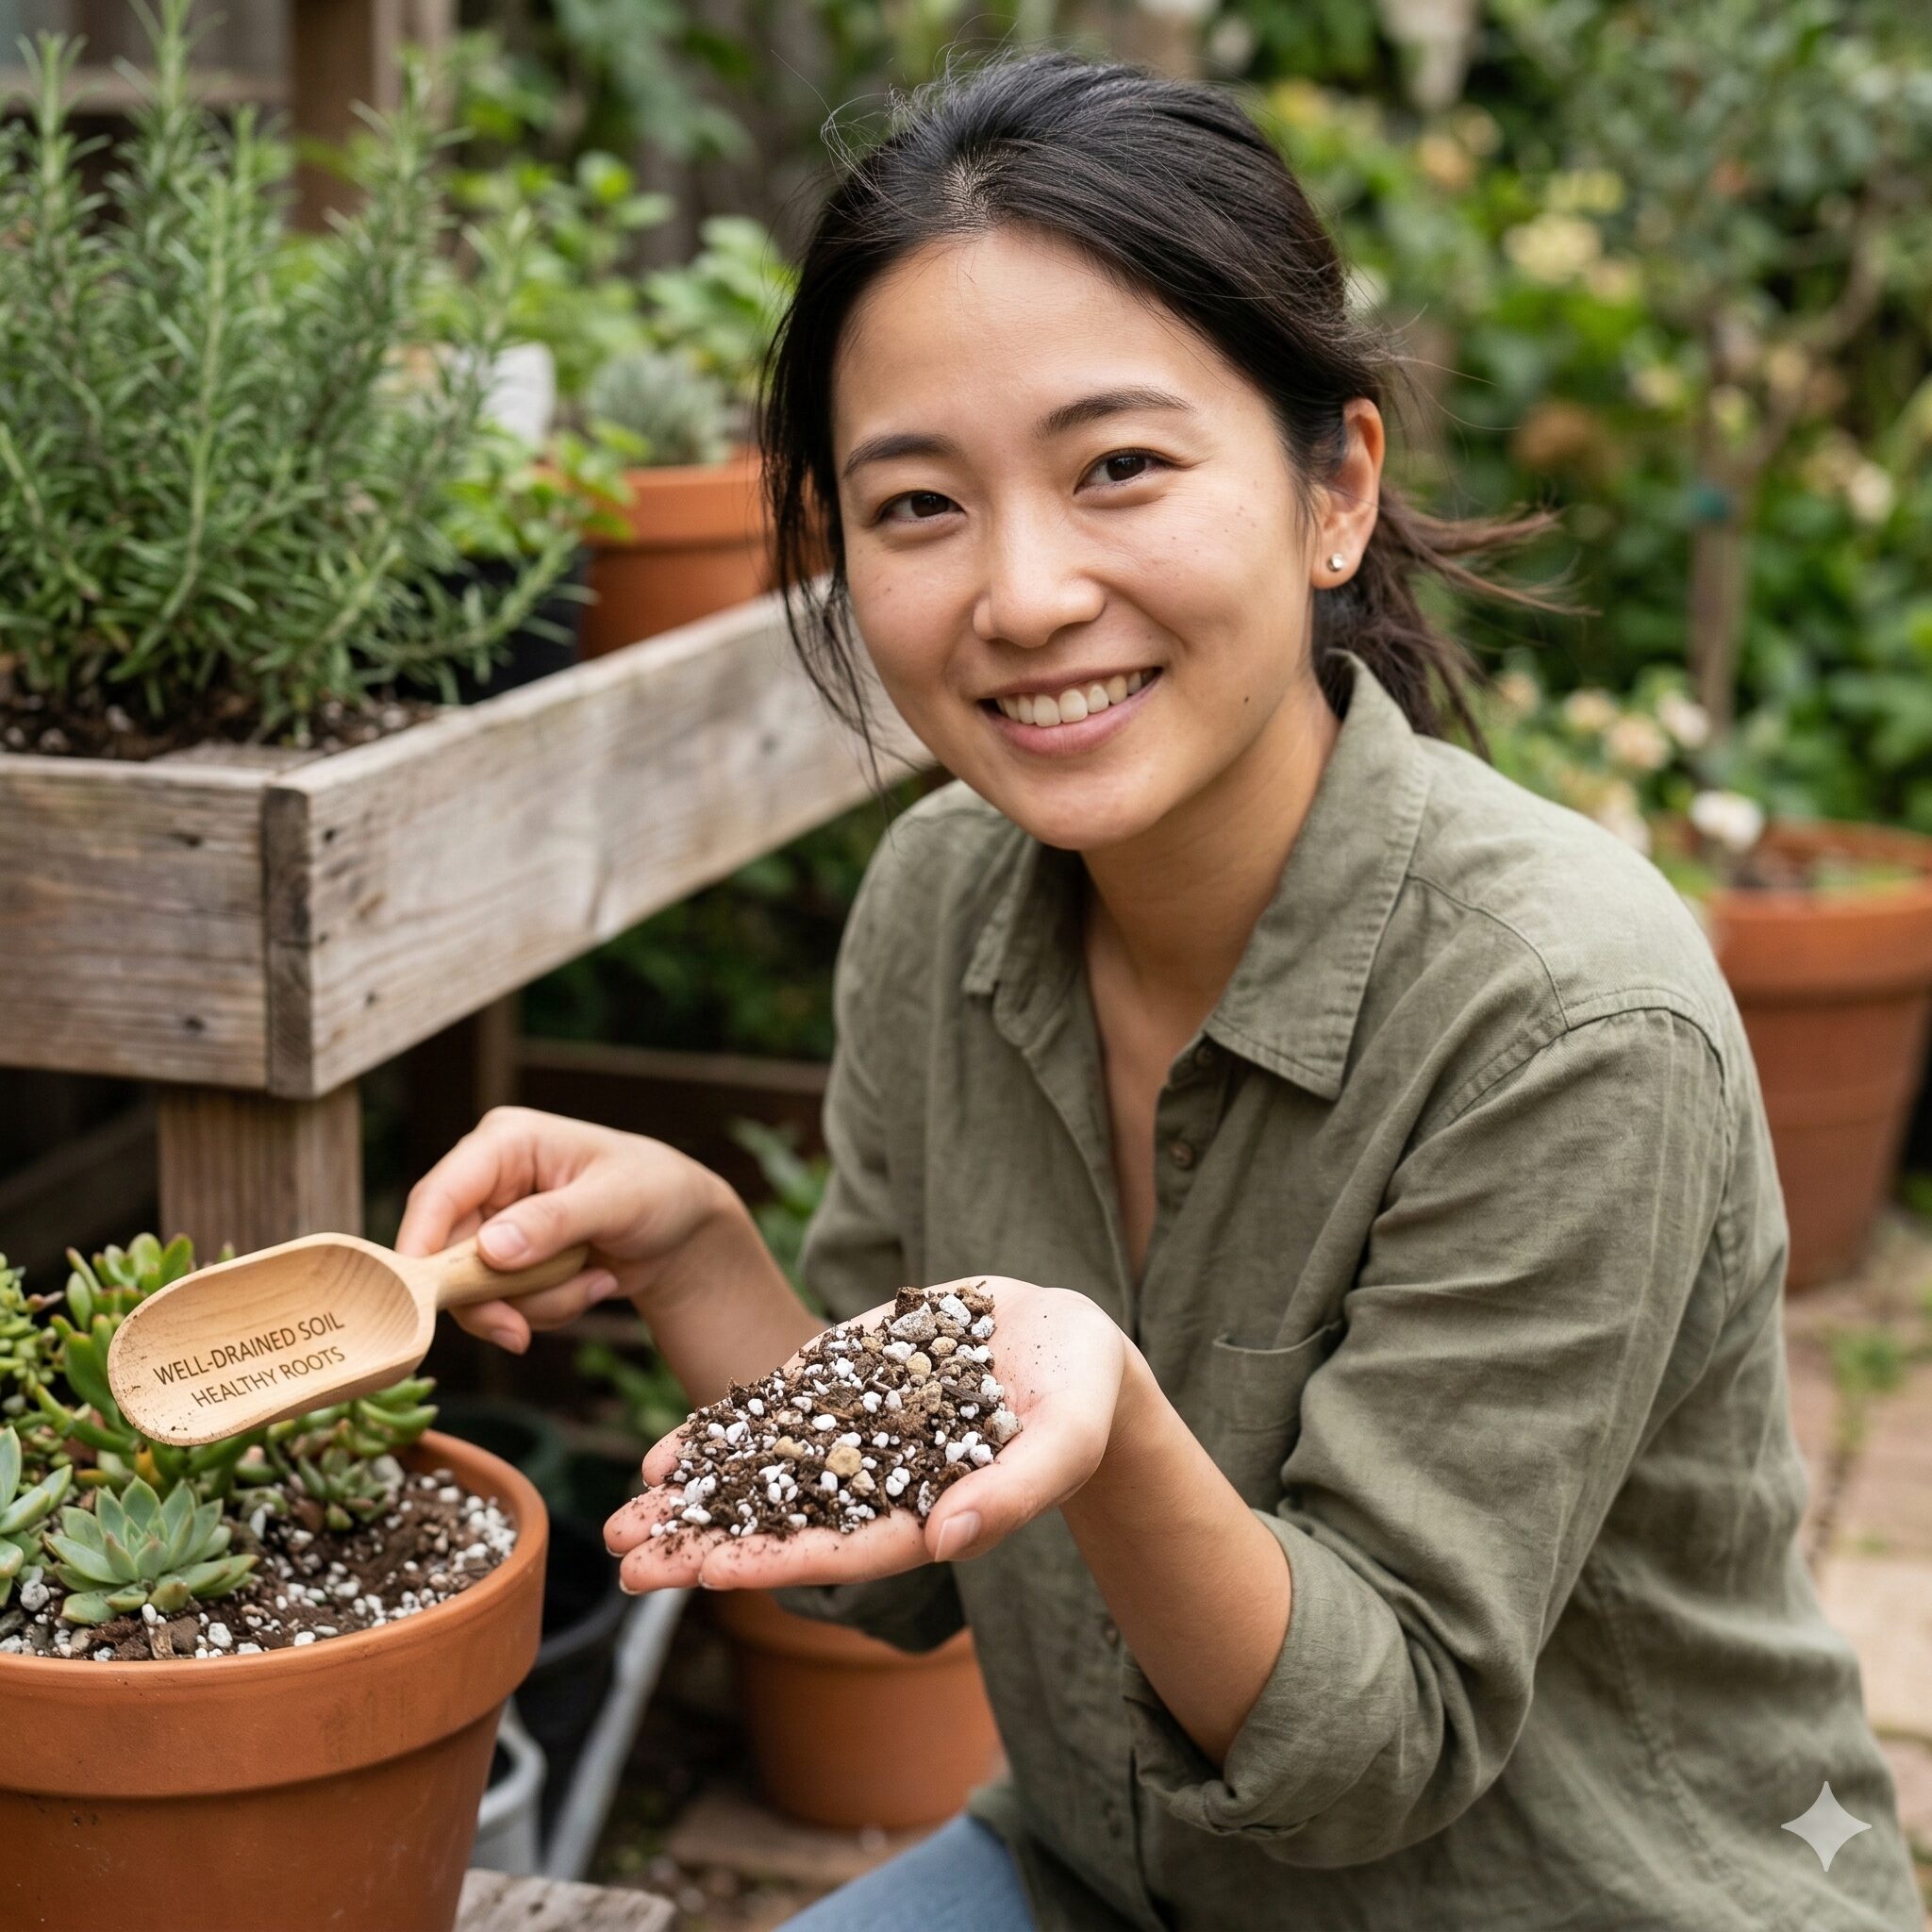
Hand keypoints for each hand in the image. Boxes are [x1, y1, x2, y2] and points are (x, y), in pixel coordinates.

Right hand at [395, 1107, 734, 1353]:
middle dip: (493, 1297)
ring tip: (595, 1279)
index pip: (439, 1194)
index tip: (422, 1299)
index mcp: (506, 1142)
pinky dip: (549, 1308)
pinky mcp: (508, 1263)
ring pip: (475, 1290)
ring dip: (538, 1302)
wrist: (683, 1230)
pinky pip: (504, 1306)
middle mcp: (488, 1181)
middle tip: (522, 1332)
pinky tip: (592, 1282)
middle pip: (443, 1255)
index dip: (420, 1246)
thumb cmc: (658, 1191)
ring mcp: (496, 1225)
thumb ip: (555, 1221)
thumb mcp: (618, 1200)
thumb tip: (491, 1249)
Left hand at [603, 1275, 1138, 1592]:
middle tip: (628, 1560)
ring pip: (764, 1470)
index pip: (841, 1549)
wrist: (1070, 1341)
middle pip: (784, 1519)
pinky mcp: (851, 1378)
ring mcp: (858, 1430)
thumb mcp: (1064, 1442)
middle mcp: (879, 1481)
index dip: (776, 1560)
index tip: (710, 1574)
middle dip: (708, 1540)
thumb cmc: (1081, 1403)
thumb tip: (948, 1541)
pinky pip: (776, 1412)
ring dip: (698, 1495)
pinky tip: (669, 1452)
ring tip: (624, 1516)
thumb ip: (1011, 1493)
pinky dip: (724, 1433)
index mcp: (927, 1514)